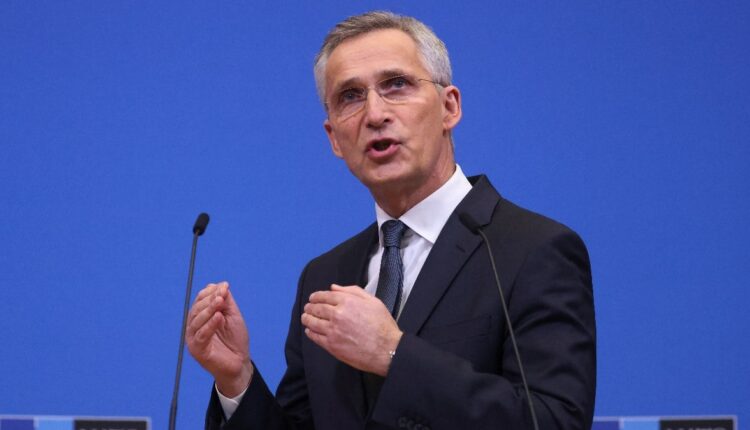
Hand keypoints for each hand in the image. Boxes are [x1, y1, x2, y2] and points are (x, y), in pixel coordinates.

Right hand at [186, 282, 252, 396]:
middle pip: (197, 308)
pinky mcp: (197, 350)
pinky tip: (219, 317)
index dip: (211, 291)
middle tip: (222, 294)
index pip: (200, 300)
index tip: (225, 286)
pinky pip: (201, 335)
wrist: (239, 362)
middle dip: (210, 299)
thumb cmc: (235, 339)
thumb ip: (226, 302)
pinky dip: (210, 325)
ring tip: (220, 301)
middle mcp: (193, 327)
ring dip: (209, 309)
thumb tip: (221, 284)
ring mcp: (193, 338)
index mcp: (200, 317)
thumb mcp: (232, 316)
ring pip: (197, 320)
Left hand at [301, 284, 402, 375]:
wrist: (386, 349)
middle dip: (310, 307)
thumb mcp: (373, 301)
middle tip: (307, 308)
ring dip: (307, 318)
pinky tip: (309, 330)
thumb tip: (334, 287)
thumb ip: (353, 291)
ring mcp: (333, 331)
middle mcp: (337, 315)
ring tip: (305, 317)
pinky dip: (310, 332)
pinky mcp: (331, 345)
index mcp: (347, 302)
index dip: (316, 296)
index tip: (313, 298)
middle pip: (316, 308)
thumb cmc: (383, 325)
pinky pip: (315, 337)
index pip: (325, 296)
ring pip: (312, 322)